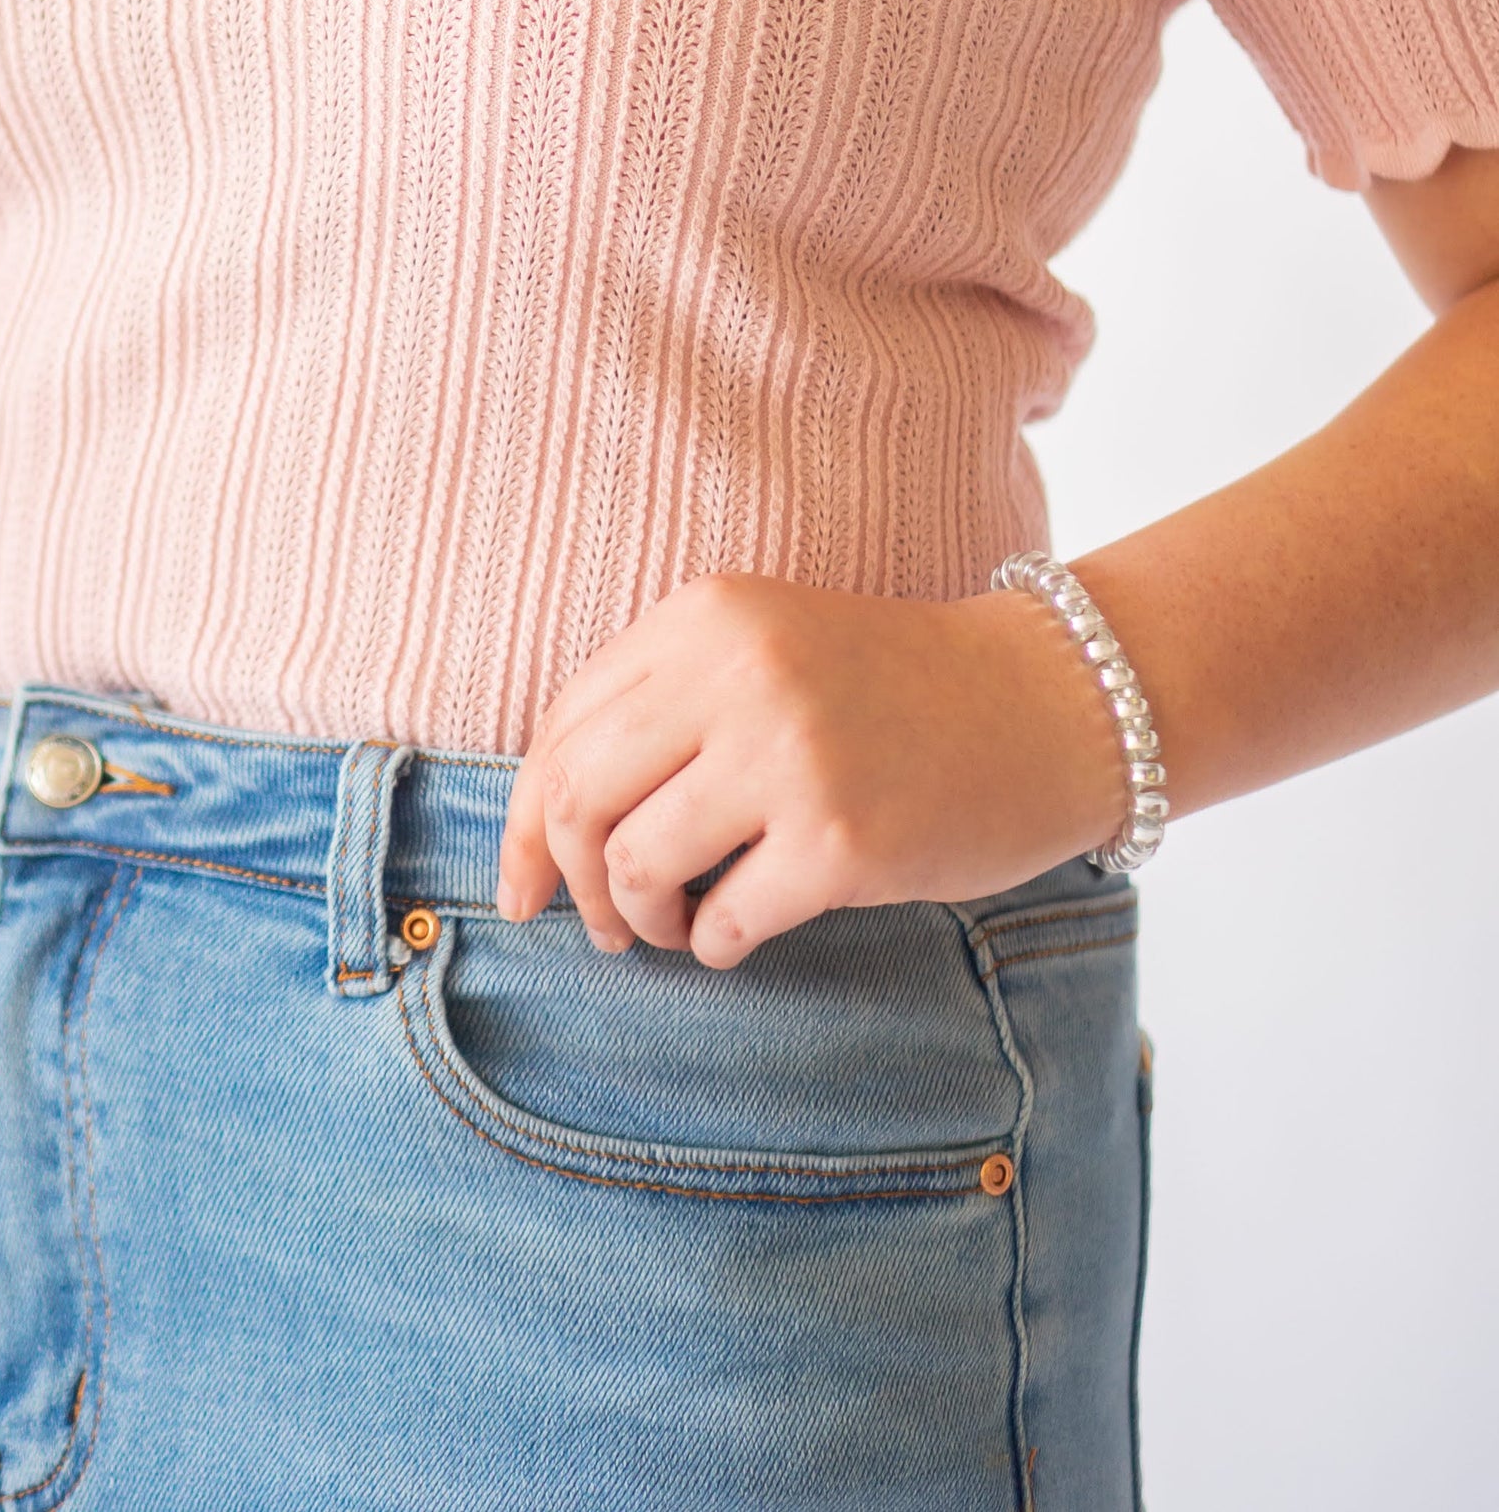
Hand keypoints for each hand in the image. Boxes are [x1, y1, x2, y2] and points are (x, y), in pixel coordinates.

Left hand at [496, 575, 1125, 967]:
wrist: (1042, 700)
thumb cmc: (887, 690)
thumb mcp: (761, 650)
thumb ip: (659, 710)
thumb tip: (539, 837)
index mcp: (704, 617)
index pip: (561, 728)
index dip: (523, 823)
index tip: (522, 887)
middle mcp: (736, 673)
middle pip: (577, 800)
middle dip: (572, 881)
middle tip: (605, 925)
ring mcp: (790, 756)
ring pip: (636, 867)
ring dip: (642, 921)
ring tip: (679, 925)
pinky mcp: (842, 842)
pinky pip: (723, 923)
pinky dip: (715, 947)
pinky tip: (742, 933)